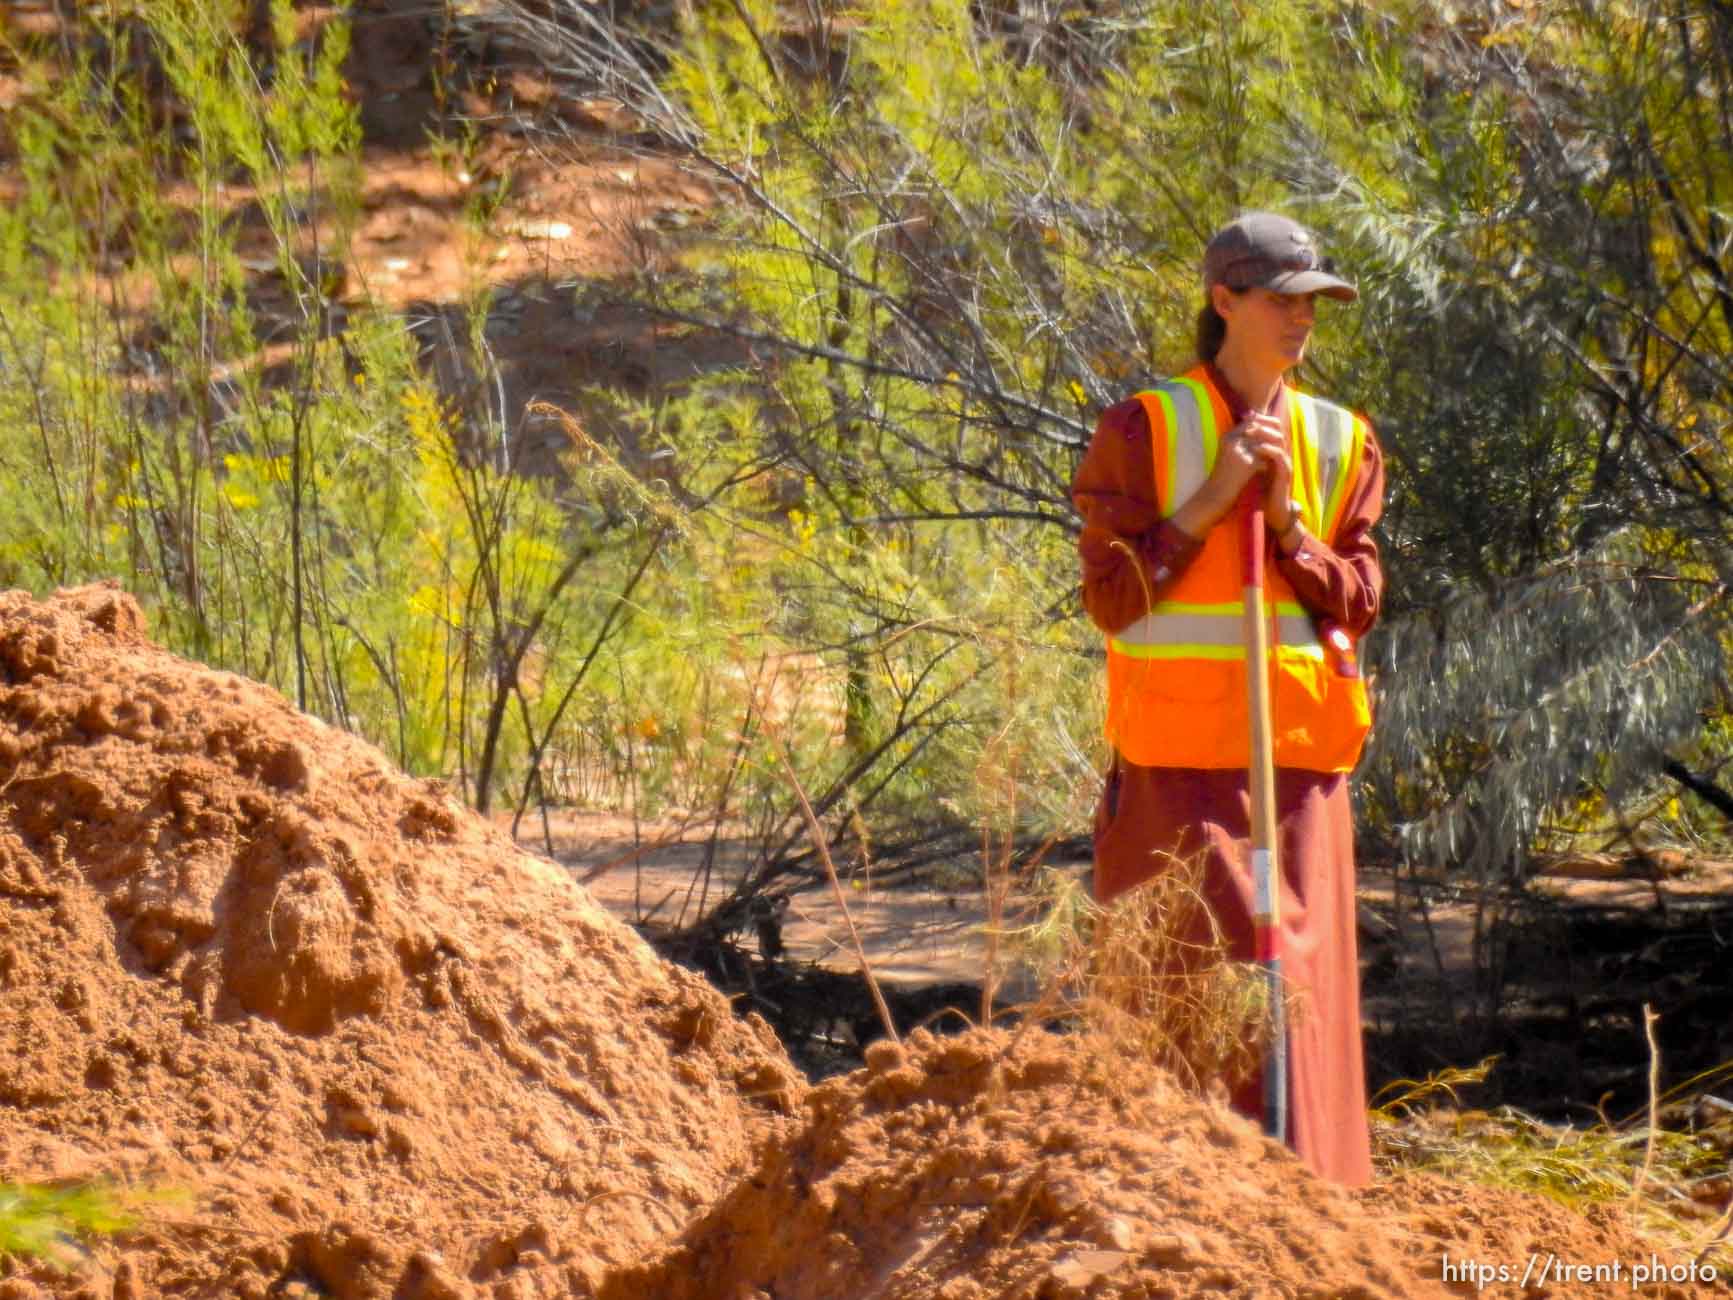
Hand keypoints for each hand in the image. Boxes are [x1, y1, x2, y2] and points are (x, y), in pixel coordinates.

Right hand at [1170, 411, 1293, 540]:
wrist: (1214, 494)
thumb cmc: (1222, 475)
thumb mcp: (1228, 454)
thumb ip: (1241, 441)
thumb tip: (1260, 431)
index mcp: (1227, 436)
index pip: (1251, 421)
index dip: (1265, 423)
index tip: (1275, 429)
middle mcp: (1232, 440)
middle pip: (1259, 428)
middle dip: (1272, 432)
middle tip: (1282, 438)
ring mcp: (1239, 452)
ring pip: (1264, 443)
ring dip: (1273, 447)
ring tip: (1279, 452)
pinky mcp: (1246, 465)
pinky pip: (1264, 460)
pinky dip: (1268, 464)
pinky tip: (1269, 469)